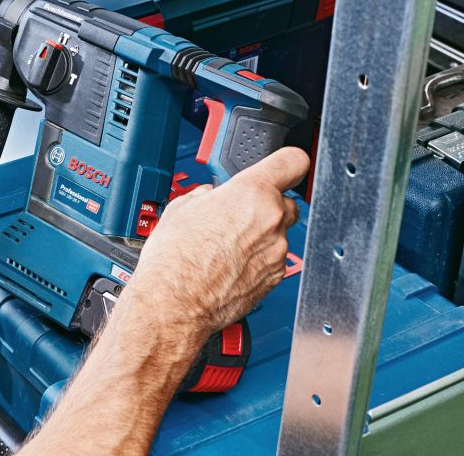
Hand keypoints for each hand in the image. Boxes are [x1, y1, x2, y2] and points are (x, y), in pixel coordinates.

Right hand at [125, 147, 308, 341]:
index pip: (291, 162)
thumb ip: (206, 196)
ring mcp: (277, 251)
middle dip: (265, 205)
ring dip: (259, 235)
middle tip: (237, 214)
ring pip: (278, 233)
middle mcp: (271, 220)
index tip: (282, 166)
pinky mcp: (276, 277)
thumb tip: (210, 197)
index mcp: (250, 193)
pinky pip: (272, 258)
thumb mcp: (180, 209)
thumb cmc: (174, 259)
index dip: (286, 163)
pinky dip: (257, 259)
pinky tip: (230, 264)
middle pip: (286, 201)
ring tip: (226, 246)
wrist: (175, 303)